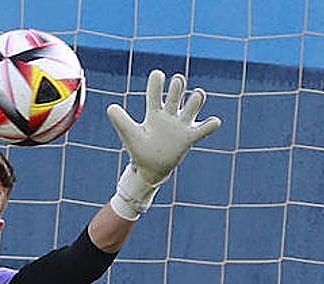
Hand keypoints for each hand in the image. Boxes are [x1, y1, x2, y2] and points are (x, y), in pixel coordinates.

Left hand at [106, 69, 220, 219]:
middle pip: (177, 94)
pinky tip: (213, 122)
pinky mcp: (189, 137)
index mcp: (153, 113)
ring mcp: (181, 125)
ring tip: (197, 96)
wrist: (151, 169)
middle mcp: (169, 115)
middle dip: (178, 86)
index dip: (157, 82)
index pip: (155, 93)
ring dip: (196, 100)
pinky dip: (210, 125)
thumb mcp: (130, 136)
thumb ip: (121, 122)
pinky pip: (204, 129)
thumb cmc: (139, 150)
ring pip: (193, 106)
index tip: (158, 74)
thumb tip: (110, 107)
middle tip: (178, 81)